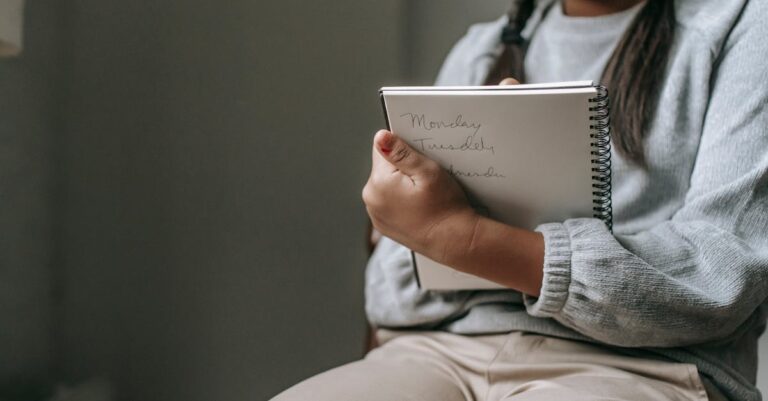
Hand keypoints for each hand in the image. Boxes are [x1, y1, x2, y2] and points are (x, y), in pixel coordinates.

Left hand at [362, 130, 477, 262]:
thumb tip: (380, 136)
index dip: (402, 150)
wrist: (453, 242)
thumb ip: (401, 152)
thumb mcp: (427, 172)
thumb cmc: (444, 208)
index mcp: (378, 183)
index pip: (382, 149)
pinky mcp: (382, 224)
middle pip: (383, 168)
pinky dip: (400, 201)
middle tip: (424, 180)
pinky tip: (417, 207)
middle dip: (401, 169)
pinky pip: (388, 202)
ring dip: (400, 185)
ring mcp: (375, 214)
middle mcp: (370, 199)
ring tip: (422, 196)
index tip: (418, 161)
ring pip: (386, 185)